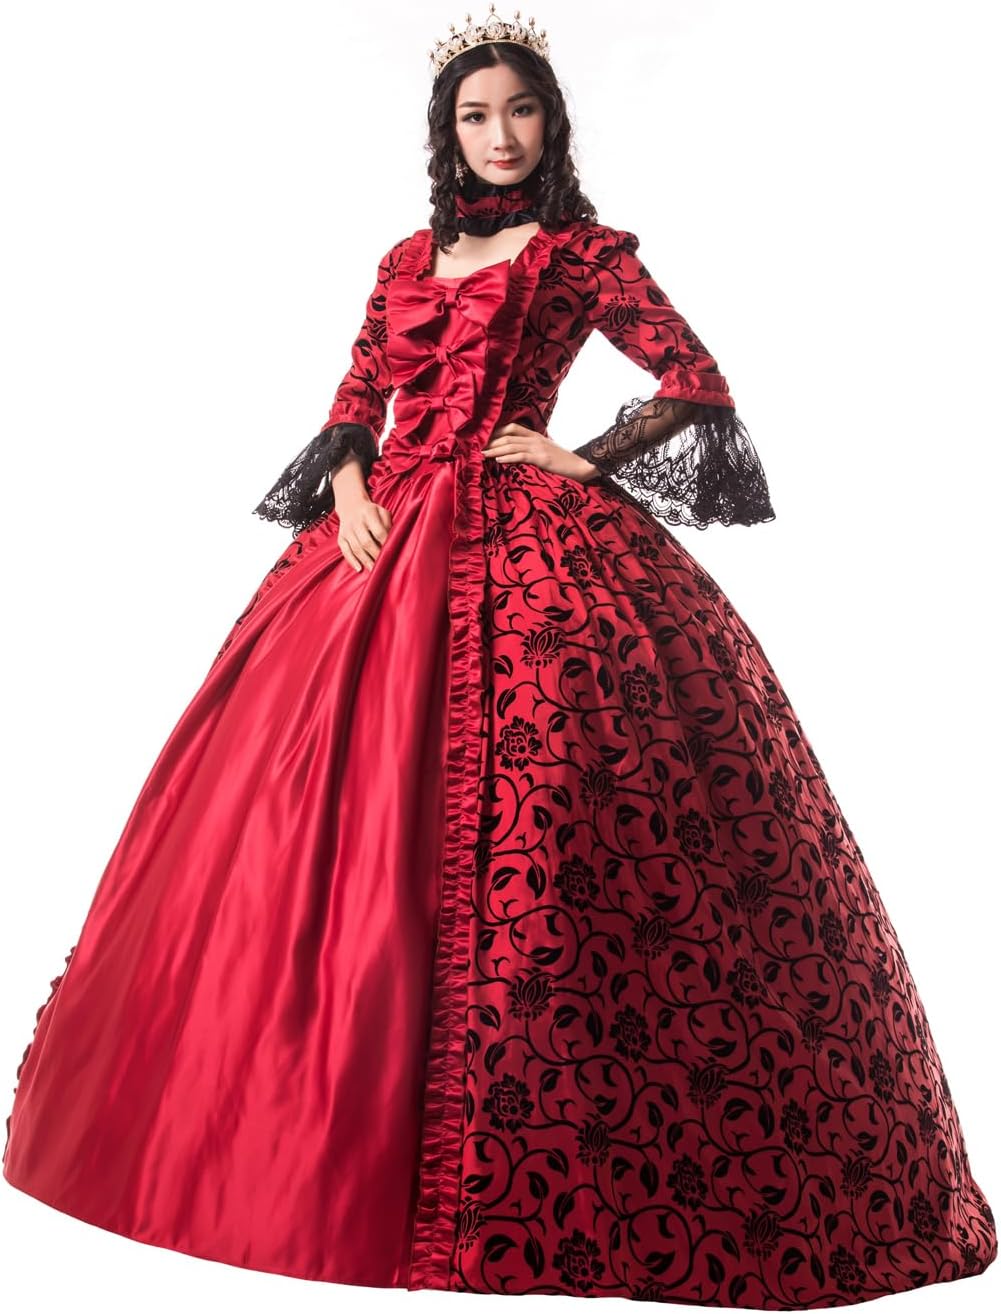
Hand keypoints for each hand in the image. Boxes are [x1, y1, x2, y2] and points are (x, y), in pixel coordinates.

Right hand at [336, 494, 391, 572]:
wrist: (351, 504)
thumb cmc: (372, 511)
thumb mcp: (383, 512)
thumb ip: (388, 525)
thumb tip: (394, 542)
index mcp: (369, 513)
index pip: (378, 531)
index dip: (385, 544)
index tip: (392, 553)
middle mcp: (356, 522)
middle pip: (366, 542)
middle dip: (376, 555)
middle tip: (384, 565)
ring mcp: (347, 530)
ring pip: (356, 548)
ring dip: (366, 561)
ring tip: (374, 570)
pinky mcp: (341, 537)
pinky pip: (345, 551)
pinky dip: (352, 560)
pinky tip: (359, 568)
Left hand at [482, 423, 601, 483]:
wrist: (581, 466)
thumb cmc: (562, 461)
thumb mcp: (545, 451)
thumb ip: (530, 449)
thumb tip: (513, 454)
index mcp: (534, 435)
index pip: (510, 427)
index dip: (495, 431)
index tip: (481, 438)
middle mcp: (534, 438)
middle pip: (507, 435)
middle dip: (490, 441)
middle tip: (475, 447)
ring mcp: (538, 447)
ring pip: (511, 445)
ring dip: (494, 450)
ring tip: (481, 454)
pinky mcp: (541, 458)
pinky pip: (521, 456)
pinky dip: (508, 457)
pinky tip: (498, 460)